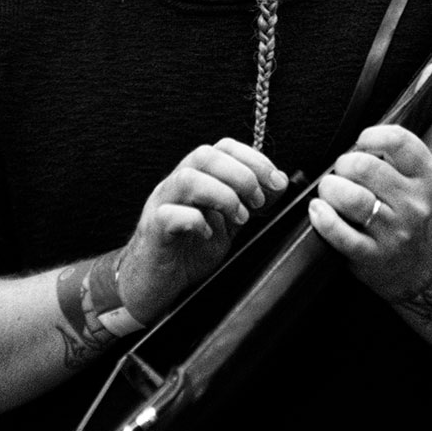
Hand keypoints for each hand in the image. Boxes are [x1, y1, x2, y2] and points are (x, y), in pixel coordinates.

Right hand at [117, 138, 288, 323]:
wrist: (155, 283)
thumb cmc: (189, 250)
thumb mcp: (229, 223)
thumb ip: (250, 202)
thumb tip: (279, 182)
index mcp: (198, 177)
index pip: (223, 147)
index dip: (254, 159)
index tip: (276, 182)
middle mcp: (177, 184)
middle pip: (205, 155)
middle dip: (241, 175)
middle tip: (257, 203)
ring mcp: (161, 204)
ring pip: (187, 178)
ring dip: (222, 195)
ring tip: (239, 219)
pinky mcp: (152, 230)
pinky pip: (170, 214)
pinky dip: (195, 221)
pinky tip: (208, 234)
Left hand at [308, 115, 431, 300]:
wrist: (423, 265)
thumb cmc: (416, 204)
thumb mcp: (428, 164)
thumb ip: (427, 120)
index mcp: (429, 176)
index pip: (398, 141)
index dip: (370, 136)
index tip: (361, 141)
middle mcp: (416, 204)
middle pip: (365, 168)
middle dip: (343, 164)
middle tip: (342, 170)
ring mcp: (395, 232)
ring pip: (351, 199)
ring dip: (330, 190)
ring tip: (330, 191)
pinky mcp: (372, 257)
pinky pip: (339, 234)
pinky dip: (322, 219)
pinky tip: (318, 211)